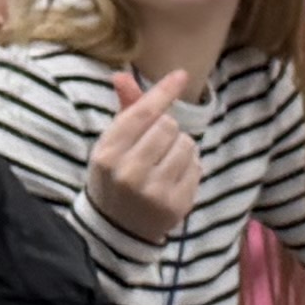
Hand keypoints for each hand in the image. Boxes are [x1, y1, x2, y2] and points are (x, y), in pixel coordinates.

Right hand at [86, 66, 202, 246]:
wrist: (117, 229)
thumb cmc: (115, 177)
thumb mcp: (112, 145)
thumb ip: (124, 111)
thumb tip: (121, 75)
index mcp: (107, 153)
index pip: (142, 114)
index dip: (163, 92)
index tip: (181, 75)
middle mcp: (129, 172)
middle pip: (168, 125)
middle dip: (167, 129)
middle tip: (156, 145)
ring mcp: (153, 192)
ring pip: (187, 144)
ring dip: (181, 147)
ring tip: (165, 162)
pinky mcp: (176, 205)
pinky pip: (197, 166)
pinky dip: (190, 166)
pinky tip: (174, 178)